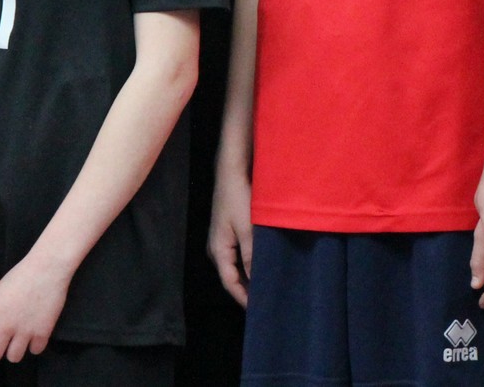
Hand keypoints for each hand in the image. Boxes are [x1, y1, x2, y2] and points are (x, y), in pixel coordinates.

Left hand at [0, 250, 70, 362]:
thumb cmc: (21, 275)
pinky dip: (34, 344)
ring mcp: (24, 330)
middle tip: (2, 341)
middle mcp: (5, 324)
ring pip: (13, 357)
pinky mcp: (42, 332)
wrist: (47, 267)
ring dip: (15, 349)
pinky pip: (35, 351)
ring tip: (19, 339)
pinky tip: (34, 333)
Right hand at [209, 167, 254, 305]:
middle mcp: (216, 248)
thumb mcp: (247, 228)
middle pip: (231, 277)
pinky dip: (249, 265)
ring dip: (249, 277)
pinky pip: (237, 256)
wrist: (231, 171)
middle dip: (247, 291)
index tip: (259, 311)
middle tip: (266, 302)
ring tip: (267, 287)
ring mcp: (221, 240)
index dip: (243, 298)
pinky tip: (262, 266)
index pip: (230, 283)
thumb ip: (251, 255)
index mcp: (218, 250)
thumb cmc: (238, 197)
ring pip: (235, 267)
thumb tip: (255, 281)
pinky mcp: (228, 232)